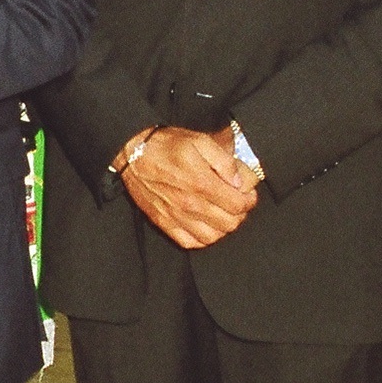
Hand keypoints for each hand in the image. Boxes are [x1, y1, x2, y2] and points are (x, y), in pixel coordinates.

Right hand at [118, 125, 257, 250]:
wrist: (133, 153)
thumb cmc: (166, 145)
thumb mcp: (199, 140)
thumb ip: (223, 161)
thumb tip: (238, 181)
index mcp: (202, 183)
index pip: (238, 205)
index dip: (249, 201)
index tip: (247, 194)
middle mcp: (190, 204)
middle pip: (229, 224)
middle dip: (239, 214)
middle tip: (236, 203)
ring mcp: (176, 216)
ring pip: (212, 237)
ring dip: (222, 228)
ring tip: (221, 214)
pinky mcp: (163, 222)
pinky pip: (189, 242)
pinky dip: (201, 238)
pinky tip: (203, 225)